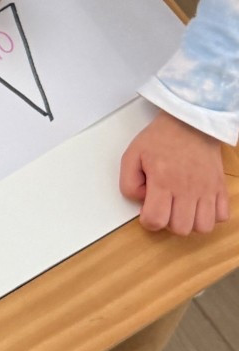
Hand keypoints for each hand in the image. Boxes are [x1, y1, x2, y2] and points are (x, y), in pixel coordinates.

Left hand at [120, 110, 230, 234]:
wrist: (190, 122)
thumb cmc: (161, 137)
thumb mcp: (132, 155)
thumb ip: (128, 182)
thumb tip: (141, 201)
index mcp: (163, 180)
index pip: (156, 220)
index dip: (148, 221)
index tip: (148, 209)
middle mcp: (187, 188)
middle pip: (181, 228)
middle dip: (169, 223)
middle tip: (165, 206)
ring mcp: (207, 189)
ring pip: (203, 227)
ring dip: (191, 222)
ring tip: (183, 208)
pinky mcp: (220, 186)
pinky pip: (222, 216)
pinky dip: (211, 215)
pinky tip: (199, 204)